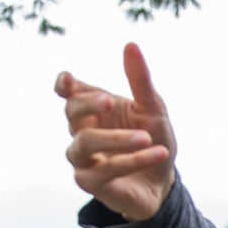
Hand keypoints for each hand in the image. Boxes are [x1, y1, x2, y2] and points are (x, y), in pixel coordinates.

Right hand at [58, 42, 176, 220]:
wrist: (163, 183)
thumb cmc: (153, 140)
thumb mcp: (153, 108)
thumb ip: (140, 80)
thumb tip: (130, 44)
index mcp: (93, 110)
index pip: (69, 94)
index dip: (65, 86)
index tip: (68, 81)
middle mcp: (82, 131)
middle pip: (71, 113)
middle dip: (87, 105)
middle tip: (109, 101)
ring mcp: (82, 158)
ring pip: (84, 143)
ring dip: (116, 139)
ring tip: (146, 137)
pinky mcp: (90, 182)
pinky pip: (106, 170)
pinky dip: (133, 160)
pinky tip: (158, 153)